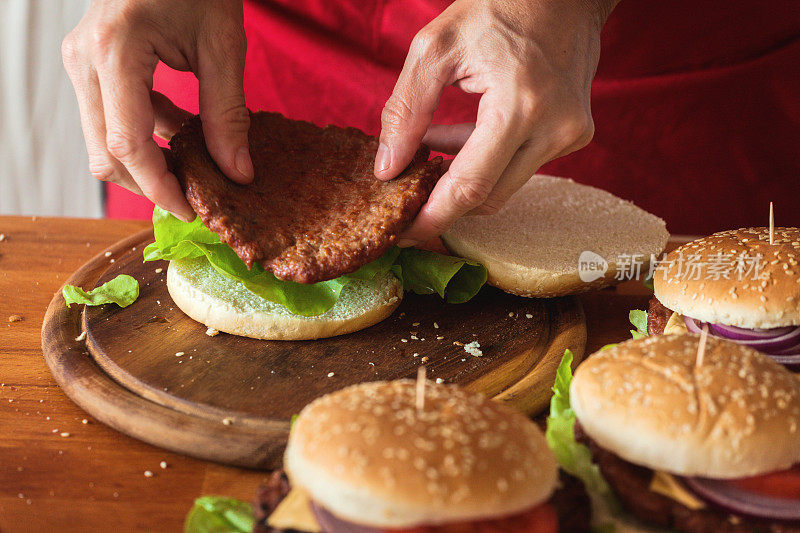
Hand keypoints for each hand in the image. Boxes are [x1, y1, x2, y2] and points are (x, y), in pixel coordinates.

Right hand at [62, 0, 252, 221]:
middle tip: (194, 197)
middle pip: (105, 153)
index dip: (159, 187)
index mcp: (115, 51)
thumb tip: (237, 173)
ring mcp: (82, 61)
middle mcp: (85, 59)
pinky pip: (110, 117)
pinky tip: (182, 133)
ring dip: (147, 161)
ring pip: (103, 140)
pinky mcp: (91, 63)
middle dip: (149, 184)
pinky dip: (144, 135)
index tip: (191, 210)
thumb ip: (228, 113)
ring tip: (195, 165)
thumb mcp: (222, 46)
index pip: (128, 144)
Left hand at [375, 0, 616, 245]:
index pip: (470, 187)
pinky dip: (487, 161)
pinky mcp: (575, 134)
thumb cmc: (497, 6)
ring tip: (432, 144)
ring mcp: (570, 135)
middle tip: (407, 191)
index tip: (401, 234)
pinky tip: (463, 135)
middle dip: (443, 200)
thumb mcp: (435, 48)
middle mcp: (554, 129)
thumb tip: (387, 169)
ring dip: (463, 175)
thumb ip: (405, 110)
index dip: (432, 218)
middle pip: (488, 197)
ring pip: (504, 185)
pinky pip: (521, 167)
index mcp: (520, 106)